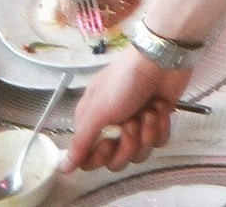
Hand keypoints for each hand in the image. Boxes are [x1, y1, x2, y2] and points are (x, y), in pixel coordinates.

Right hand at [69, 46, 190, 170]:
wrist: (162, 58)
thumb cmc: (125, 81)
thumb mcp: (98, 110)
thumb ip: (81, 141)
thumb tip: (63, 168)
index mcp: (93, 123)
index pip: (89, 159)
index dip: (99, 158)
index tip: (108, 144)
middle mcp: (112, 127)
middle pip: (116, 161)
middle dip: (127, 145)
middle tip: (132, 123)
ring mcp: (136, 125)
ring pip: (138, 154)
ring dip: (146, 133)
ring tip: (149, 112)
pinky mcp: (157, 122)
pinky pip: (158, 142)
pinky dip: (161, 127)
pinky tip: (160, 108)